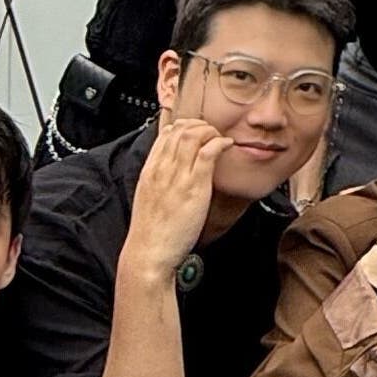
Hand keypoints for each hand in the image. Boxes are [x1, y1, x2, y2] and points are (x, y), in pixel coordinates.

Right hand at [122, 117, 230, 281]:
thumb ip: (160, 181)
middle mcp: (162, 169)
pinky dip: (220, 143)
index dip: (183, 126)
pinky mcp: (194, 186)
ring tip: (219, 138)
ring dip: (211, 131)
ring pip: (194, 136)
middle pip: (181, 130)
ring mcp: (178, 176)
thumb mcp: (150, 198)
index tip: (195, 130)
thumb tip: (173, 173)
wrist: (149, 251)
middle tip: (211, 132)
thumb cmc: (152, 231)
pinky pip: (208, 153)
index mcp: (150, 170)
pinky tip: (226, 145)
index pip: (165, 134)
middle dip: (200, 125)